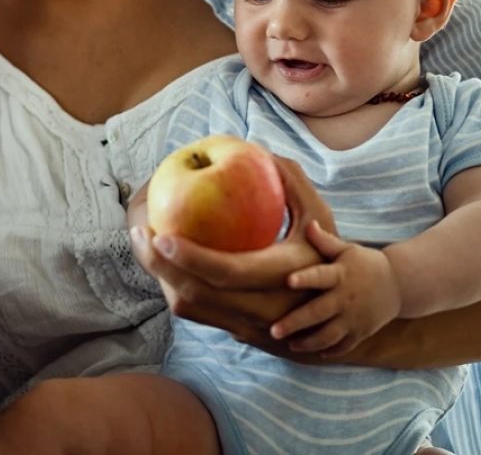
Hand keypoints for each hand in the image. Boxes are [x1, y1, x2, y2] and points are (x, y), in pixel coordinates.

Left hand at [128, 156, 336, 353]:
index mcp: (282, 279)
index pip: (227, 272)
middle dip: (160, 267)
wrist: (341, 316)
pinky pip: (193, 312)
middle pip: (196, 295)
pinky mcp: (235, 332)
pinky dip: (172, 286)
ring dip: (161, 278)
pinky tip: (161, 258)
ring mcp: (247, 327)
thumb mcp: (319, 218)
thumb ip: (292, 182)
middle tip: (139, 233)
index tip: (162, 232)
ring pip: (189, 308)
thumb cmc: (328, 253)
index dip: (191, 256)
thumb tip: (258, 149)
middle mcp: (262, 310)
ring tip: (143, 243)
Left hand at [270, 220, 400, 356]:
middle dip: (295, 323)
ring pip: (329, 336)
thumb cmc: (365, 263)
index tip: (288, 280)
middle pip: (318, 313)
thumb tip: (308, 223)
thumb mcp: (347, 250)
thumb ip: (325, 241)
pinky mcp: (361, 332)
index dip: (305, 278)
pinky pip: (344, 346)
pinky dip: (330, 351)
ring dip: (308, 342)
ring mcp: (354, 318)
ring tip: (290, 344)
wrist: (399, 284)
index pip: (320, 276)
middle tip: (273, 330)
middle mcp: (346, 298)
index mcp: (340, 275)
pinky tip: (313, 352)